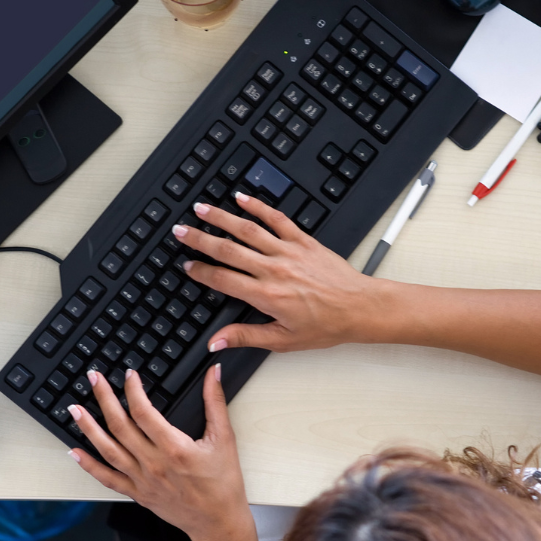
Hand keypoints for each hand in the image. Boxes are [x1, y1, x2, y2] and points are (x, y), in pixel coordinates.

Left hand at [66, 365, 252, 540]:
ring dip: (89, 428)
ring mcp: (142, 480)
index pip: (144, 412)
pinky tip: (74, 452)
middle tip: (93, 378)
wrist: (218, 523)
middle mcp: (153, 464)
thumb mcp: (225, 439)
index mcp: (174, 448)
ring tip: (74, 409)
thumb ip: (216, 402)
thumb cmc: (223, 484)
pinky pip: (108, 478)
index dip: (133, 390)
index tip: (129, 375)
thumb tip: (213, 373)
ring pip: (108, 450)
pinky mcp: (138, 493)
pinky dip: (89, 465)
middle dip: (104, 399)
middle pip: (121, 426)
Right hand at [172, 193, 380, 352]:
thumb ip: (246, 337)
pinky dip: (258, 207)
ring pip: (247, 229)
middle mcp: (273, 269)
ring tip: (202, 209)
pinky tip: (243, 198)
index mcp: (265, 295)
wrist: (360, 308)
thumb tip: (217, 342)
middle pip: (228, 250)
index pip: (223, 279)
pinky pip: (277, 219)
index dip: (201, 272)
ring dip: (221, 217)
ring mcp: (288, 252)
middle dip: (200, 239)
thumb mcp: (283, 340)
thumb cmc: (326, 325)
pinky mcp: (303, 241)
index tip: (187, 266)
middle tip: (180, 231)